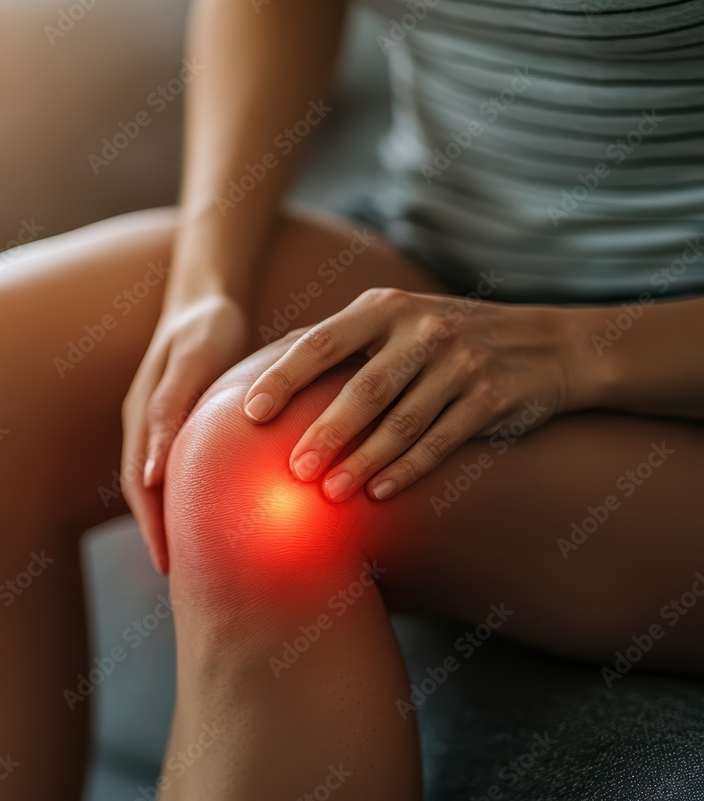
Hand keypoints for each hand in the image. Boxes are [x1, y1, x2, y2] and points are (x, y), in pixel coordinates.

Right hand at [122, 292, 249, 572]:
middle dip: (158, 533)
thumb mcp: (191, 362)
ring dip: (170, 516)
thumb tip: (149, 475)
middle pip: (145, 492)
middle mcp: (144, 425)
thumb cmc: (205, 326)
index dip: (152, 528)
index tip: (167, 566)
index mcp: (142, 419)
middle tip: (180, 575)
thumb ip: (169, 411)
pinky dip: (186, 490)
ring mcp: (159, 422)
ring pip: (158, 481)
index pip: (140, 488)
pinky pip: (178, 463)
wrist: (208, 293)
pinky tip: (212, 506)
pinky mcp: (180, 417)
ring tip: (193, 552)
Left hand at [242, 287, 576, 500]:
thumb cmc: (446, 337)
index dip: (284, 377)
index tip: (251, 413)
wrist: (549, 343)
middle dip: (325, 434)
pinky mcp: (491, 396)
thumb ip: (340, 340)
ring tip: (331, 493)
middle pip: (362, 389)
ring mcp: (461, 361)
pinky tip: (378, 491)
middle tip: (294, 471)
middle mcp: (423, 329)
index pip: (322, 342)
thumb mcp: (396, 319)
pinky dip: (408, 468)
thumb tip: (265, 365)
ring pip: (401, 422)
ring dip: (363, 462)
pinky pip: (441, 440)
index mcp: (385, 307)